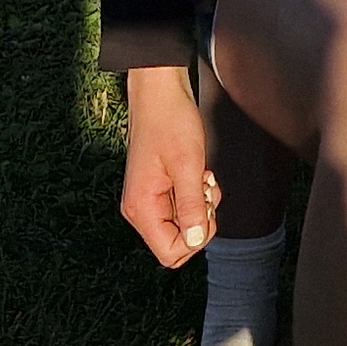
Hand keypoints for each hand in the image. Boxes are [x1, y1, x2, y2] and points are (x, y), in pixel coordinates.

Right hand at [118, 64, 220, 265]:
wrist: (159, 92)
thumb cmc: (171, 121)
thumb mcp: (188, 165)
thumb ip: (192, 205)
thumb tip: (196, 240)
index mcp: (141, 208)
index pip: (170, 253)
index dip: (197, 238)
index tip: (206, 207)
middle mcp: (140, 209)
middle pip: (176, 243)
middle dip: (200, 221)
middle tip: (205, 189)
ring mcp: (147, 200)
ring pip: (182, 225)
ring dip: (201, 205)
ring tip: (202, 176)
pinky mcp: (157, 189)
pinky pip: (181, 208)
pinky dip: (196, 194)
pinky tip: (198, 173)